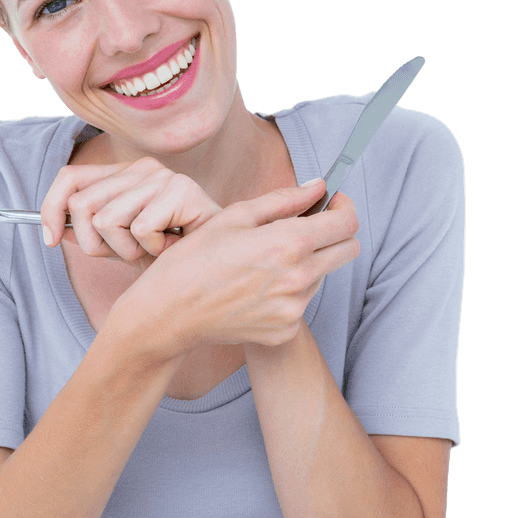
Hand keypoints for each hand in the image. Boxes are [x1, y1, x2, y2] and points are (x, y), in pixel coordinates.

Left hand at [40, 156, 222, 273]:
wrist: (213, 272)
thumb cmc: (170, 259)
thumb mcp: (120, 247)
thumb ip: (90, 235)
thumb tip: (53, 230)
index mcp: (126, 174)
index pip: (70, 177)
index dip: (50, 209)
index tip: (50, 241)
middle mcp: (144, 168)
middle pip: (81, 205)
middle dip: (96, 244)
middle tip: (130, 252)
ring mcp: (165, 176)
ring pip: (105, 220)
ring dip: (127, 250)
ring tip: (155, 249)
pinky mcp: (183, 191)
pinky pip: (138, 229)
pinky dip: (152, 250)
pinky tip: (172, 247)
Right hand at [113, 179, 359, 354]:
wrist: (169, 312)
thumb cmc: (195, 260)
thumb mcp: (235, 217)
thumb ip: (284, 199)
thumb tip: (319, 187)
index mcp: (289, 244)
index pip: (347, 223)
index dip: (343, 208)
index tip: (332, 204)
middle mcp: (299, 279)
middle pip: (347, 251)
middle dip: (334, 233)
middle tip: (307, 227)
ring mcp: (294, 309)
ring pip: (321, 276)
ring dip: (306, 263)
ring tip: (264, 262)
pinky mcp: (285, 331)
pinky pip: (300, 303)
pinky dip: (287, 292)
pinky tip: (255, 288)